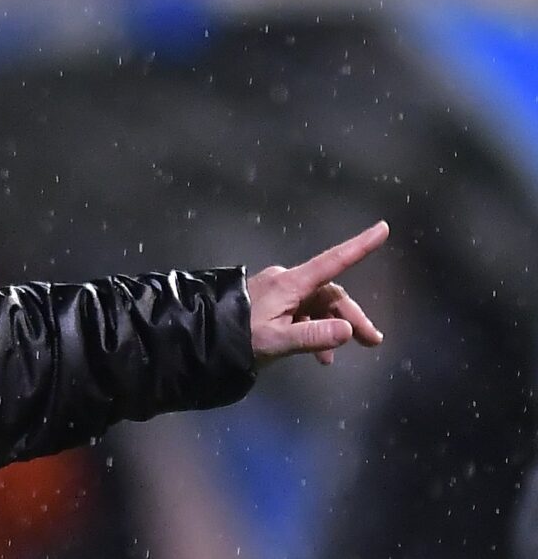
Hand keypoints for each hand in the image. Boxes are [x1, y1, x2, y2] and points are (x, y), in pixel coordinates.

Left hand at [248, 220, 388, 366]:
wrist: (206, 337)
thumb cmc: (240, 336)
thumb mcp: (277, 341)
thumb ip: (313, 336)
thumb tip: (348, 329)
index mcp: (290, 283)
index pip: (332, 261)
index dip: (359, 246)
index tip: (382, 228)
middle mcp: (286, 280)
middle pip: (330, 293)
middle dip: (352, 317)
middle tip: (372, 342)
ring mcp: (279, 290)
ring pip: (317, 305)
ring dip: (332, 327)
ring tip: (336, 358)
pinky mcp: (273, 302)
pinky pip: (303, 312)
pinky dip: (315, 330)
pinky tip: (319, 355)